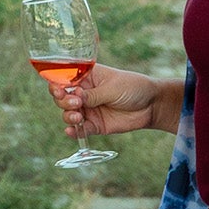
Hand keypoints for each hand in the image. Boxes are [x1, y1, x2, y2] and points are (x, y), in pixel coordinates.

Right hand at [51, 62, 171, 137]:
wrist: (151, 105)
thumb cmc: (132, 87)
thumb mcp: (112, 88)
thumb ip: (93, 95)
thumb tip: (75, 97)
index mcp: (84, 77)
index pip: (63, 79)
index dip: (56, 85)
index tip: (59, 90)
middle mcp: (83, 93)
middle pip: (62, 98)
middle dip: (63, 101)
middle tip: (76, 103)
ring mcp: (88, 109)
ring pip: (68, 113)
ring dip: (68, 115)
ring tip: (78, 116)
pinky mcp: (95, 125)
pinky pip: (80, 129)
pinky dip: (74, 131)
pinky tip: (71, 131)